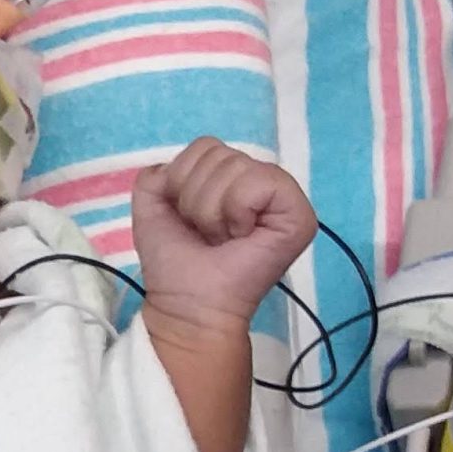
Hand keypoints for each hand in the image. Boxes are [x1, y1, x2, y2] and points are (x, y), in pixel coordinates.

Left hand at [132, 139, 316, 335]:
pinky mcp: (299, 215)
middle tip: (207, 235)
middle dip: (196, 198)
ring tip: (220, 238)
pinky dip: (236, 210)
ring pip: (234, 166)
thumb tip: (171, 166)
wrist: (186, 305)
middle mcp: (261, 182)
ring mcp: (284, 197)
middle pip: (218, 153)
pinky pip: (259, 183)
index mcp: (233, 178)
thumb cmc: (174, 263)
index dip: (183, 181)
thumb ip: (157, 174)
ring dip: (211, 209)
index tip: (189, 221)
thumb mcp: (152, 206)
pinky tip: (240, 235)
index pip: (205, 146)